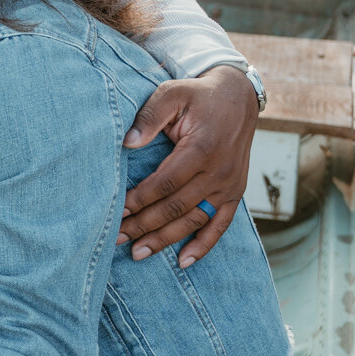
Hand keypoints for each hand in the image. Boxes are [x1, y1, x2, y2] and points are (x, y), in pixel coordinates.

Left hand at [118, 67, 256, 267]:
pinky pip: (221, 225)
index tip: (116, 212)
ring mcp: (230, 185)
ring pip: (194, 220)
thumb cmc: (197, 96)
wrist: (238, 97)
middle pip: (176, 207)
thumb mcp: (172, 94)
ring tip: (138, 253)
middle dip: (145, 225)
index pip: (165, 183)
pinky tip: (184, 262)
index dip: (140, 200)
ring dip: (166, 240)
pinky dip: (204, 245)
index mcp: (202, 149)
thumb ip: (149, 117)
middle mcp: (219, 172)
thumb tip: (127, 143)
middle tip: (117, 238)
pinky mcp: (236, 192)